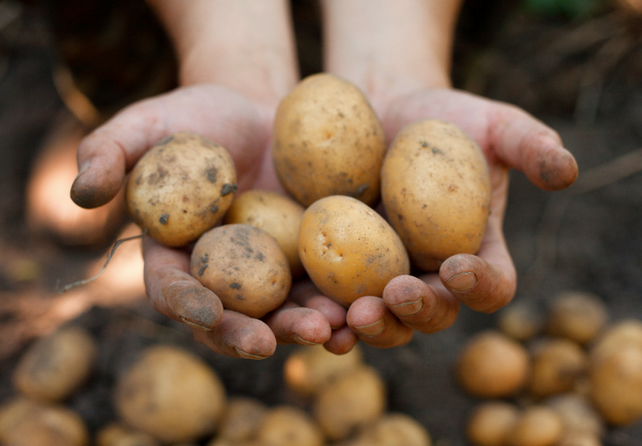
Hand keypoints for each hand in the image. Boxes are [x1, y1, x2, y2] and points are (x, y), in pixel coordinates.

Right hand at [71, 84, 334, 357]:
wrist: (257, 111)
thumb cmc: (194, 118)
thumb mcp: (145, 125)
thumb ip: (108, 153)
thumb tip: (81, 194)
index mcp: (175, 256)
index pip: (173, 290)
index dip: (188, 305)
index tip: (209, 312)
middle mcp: (220, 276)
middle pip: (230, 318)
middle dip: (248, 335)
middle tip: (271, 342)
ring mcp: (266, 272)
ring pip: (281, 312)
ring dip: (302, 327)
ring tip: (329, 330)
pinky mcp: (307, 259)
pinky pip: (323, 286)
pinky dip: (340, 301)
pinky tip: (362, 305)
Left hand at [320, 0, 578, 350]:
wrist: (381, 113)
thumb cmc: (444, 120)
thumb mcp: (493, 124)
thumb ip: (531, 144)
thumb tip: (568, 171)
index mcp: (476, 254)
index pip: (492, 285)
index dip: (481, 285)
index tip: (458, 264)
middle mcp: (433, 277)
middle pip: (434, 314)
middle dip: (418, 311)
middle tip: (397, 294)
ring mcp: (385, 278)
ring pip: (385, 321)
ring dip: (370, 325)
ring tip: (350, 315)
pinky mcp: (341, 271)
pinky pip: (335, 303)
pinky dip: (325, 314)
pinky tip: (310, 312)